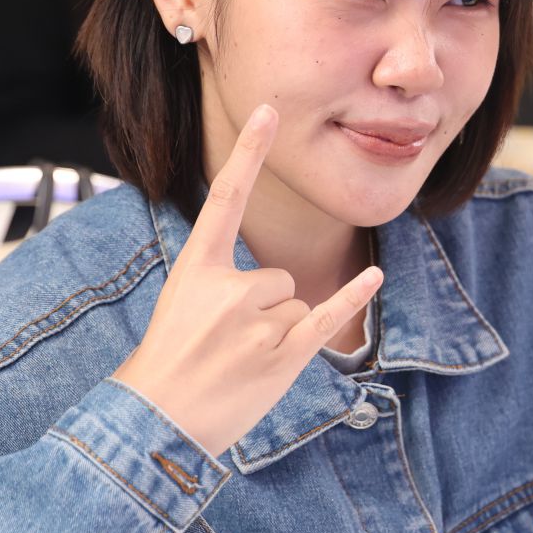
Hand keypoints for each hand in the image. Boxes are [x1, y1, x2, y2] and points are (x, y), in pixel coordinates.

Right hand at [111, 105, 382, 457]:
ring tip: (241, 363)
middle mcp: (231, 288)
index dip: (250, 152)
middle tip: (226, 346)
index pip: (227, 197)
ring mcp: (259, 322)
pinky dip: (353, 298)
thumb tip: (278, 286)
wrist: (157, 422)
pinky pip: (328, 315)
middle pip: (278, 277)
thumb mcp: (181, 305)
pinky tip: (375, 278)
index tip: (269, 110)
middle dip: (262, 310)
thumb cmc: (169, 364)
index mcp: (197, 267)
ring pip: (295, 306)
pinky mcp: (285, 354)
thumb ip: (223, 285)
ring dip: (278, 335)